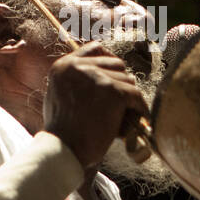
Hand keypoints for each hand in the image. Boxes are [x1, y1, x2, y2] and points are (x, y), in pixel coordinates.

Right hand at [43, 41, 149, 181]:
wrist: (64, 151)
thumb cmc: (63, 132)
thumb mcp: (60, 96)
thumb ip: (76, 81)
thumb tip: (102, 74)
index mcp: (64, 66)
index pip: (95, 48)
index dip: (109, 61)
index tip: (116, 75)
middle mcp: (78, 66)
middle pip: (116, 63)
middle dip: (121, 82)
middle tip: (121, 102)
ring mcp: (96, 77)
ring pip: (128, 80)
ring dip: (129, 98)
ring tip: (123, 116)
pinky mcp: (113, 90)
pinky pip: (136, 94)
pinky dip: (139, 108)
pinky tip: (137, 119)